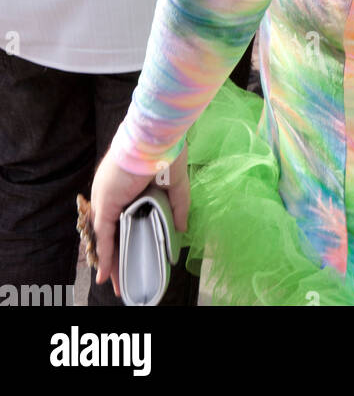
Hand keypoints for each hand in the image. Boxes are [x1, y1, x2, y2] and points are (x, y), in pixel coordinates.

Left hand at [88, 145, 188, 297]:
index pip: (124, 219)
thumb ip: (177, 207)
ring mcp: (107, 197)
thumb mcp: (176, 184)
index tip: (133, 258)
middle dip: (117, 257)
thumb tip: (182, 230)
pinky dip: (105, 255)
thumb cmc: (167, 152)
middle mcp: (113, 193)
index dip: (128, 240)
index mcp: (128, 186)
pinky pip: (104, 235)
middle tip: (123, 279)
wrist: (155, 136)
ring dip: (111, 262)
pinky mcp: (105, 202)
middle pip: (112, 232)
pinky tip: (106, 274)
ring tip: (117, 284)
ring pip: (106, 237)